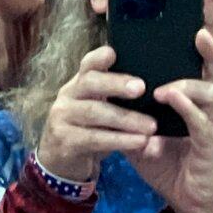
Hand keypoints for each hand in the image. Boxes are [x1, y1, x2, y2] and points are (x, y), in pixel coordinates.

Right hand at [36, 46, 157, 181]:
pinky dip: (119, 140)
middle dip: (115, 84)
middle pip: (89, 83)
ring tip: (152, 126)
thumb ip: (113, 94)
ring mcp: (62, 118)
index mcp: (78, 84)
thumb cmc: (89, 128)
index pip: (86, 64)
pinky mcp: (65, 140)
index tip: (113, 53)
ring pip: (94, 113)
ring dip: (125, 118)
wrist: (61, 159)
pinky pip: (94, 138)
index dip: (98, 58)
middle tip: (141, 88)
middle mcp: (67, 96)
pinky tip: (140, 142)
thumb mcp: (97, 107)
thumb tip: (150, 82)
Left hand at [125, 29, 212, 212]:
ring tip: (163, 87)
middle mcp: (207, 111)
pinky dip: (188, 109)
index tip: (187, 28)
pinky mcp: (212, 147)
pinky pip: (203, 124)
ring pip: (211, 95)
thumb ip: (127, 113)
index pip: (196, 71)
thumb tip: (101, 93)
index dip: (196, 51)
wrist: (186, 201)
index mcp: (192, 104)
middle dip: (210, 53)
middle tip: (197, 33)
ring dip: (186, 85)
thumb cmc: (166, 163)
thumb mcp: (140, 133)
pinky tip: (173, 98)